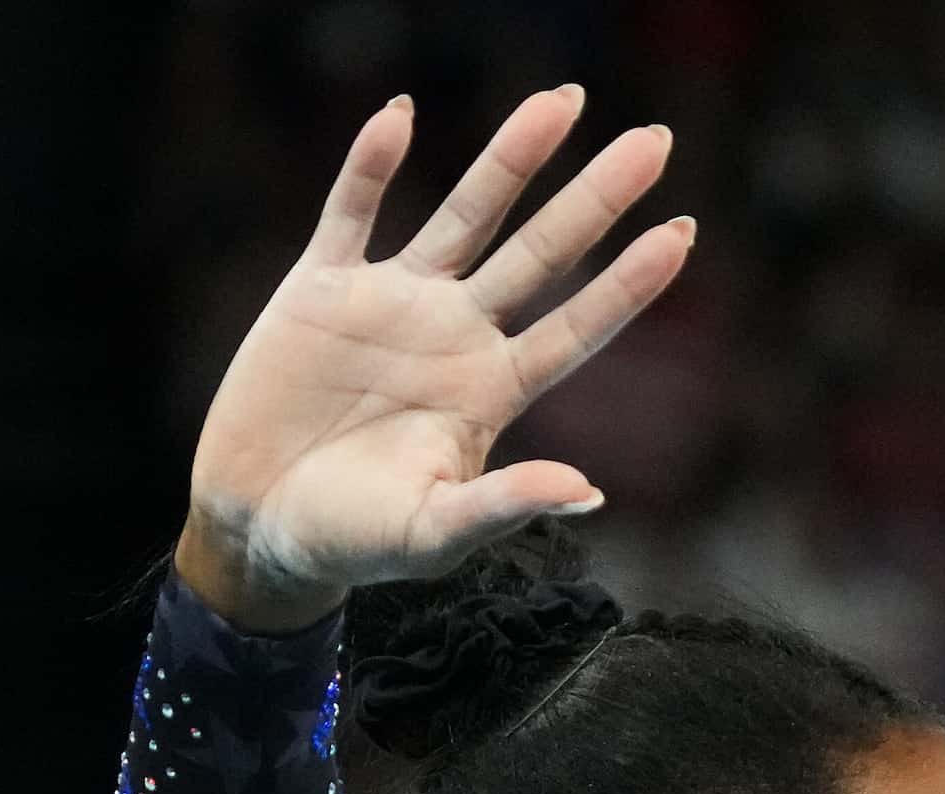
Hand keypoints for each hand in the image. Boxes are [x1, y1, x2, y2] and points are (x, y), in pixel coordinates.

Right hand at [173, 88, 691, 630]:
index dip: (629, 285)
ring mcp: (394, 305)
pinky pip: (352, 212)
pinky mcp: (321, 290)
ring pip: (465, 215)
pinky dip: (370, 164)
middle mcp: (458, 336)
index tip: (684, 234)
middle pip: (542, 253)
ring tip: (563, 102)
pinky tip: (402, 115)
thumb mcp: (435, 533)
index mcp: (493, 392)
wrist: (260, 525)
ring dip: (511, 159)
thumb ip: (506, 504)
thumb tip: (588, 493)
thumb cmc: (358, 541)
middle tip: (657, 140)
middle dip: (597, 198)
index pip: (578, 327)